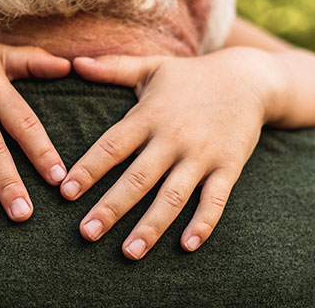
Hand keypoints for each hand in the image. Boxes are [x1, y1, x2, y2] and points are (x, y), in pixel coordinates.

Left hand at [64, 48, 278, 258]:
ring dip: (151, 226)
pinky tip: (187, 246)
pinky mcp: (228, 167)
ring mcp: (202, 155)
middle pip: (137, 178)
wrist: (249, 78)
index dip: (89, 169)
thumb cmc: (191, 75)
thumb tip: (75, 62)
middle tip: (86, 234)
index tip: (65, 193)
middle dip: (111, 208)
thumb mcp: (152, 67)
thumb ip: (112, 67)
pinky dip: (203, 223)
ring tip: (130, 252)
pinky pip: (215, 200)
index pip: (112, 146)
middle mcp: (173, 138)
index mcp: (149, 116)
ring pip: (173, 197)